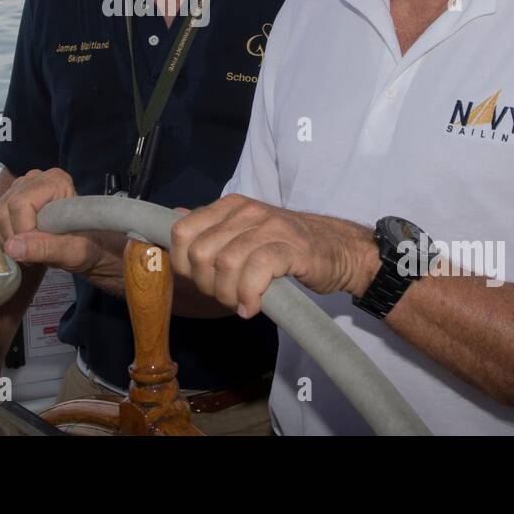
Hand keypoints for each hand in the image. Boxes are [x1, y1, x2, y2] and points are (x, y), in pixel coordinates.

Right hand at [0, 168, 123, 277]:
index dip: (24, 231)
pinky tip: (22, 243)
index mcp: (55, 180)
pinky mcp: (9, 198)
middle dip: (14, 238)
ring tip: (30, 248)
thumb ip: (44, 248)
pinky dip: (3, 237)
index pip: (20, 205)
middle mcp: (34, 177)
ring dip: (8, 240)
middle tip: (35, 253)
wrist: (85, 245)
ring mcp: (19, 186)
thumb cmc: (85, 246)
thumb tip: (11, 247)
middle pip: (3, 209)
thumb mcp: (73, 252)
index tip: (41, 247)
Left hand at [168, 194, 379, 318]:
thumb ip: (212, 227)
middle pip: (201, 253)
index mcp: (230, 206)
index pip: (182, 231)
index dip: (184, 264)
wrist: (338, 249)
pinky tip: (253, 307)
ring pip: (226, 264)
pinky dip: (249, 296)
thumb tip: (175, 216)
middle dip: (207, 285)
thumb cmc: (287, 246)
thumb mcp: (245, 231)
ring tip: (241, 303)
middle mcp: (246, 211)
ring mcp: (269, 227)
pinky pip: (256, 272)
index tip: (202, 281)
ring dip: (229, 295)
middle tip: (226, 297)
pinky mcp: (290, 247)